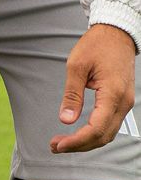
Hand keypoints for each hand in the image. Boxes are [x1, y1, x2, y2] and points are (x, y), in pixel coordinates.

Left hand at [51, 24, 138, 151]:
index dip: (76, 141)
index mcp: (113, 94)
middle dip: (78, 146)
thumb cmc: (97, 45)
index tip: (57, 144)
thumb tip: (66, 120)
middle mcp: (123, 102)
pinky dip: (94, 133)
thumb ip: (72, 95)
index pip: (96, 129)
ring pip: (108, 133)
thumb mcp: (77, 66)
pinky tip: (78, 133)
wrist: (117, 33)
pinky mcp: (122, 101)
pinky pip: (110, 124)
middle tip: (54, 146)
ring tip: (62, 142)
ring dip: (86, 142)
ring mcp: (125, 102)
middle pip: (103, 136)